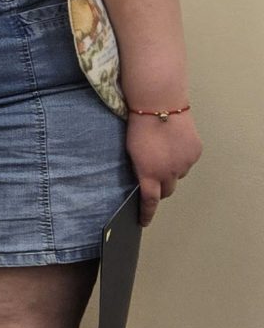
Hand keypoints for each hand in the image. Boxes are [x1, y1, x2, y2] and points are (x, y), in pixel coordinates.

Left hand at [127, 111, 200, 225]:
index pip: (150, 201)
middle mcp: (170, 173)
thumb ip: (140, 169)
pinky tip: (174, 145)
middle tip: (154, 180)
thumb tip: (144, 181)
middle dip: (161, 189)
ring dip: (171, 171)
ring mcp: (185, 163)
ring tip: (163, 154)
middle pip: (167, 191)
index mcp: (149, 174)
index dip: (147, 213)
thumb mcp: (131, 152)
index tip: (144, 221)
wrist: (159, 106)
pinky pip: (188, 162)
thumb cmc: (138, 127)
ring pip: (178, 175)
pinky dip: (181, 158)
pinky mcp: (195, 152)